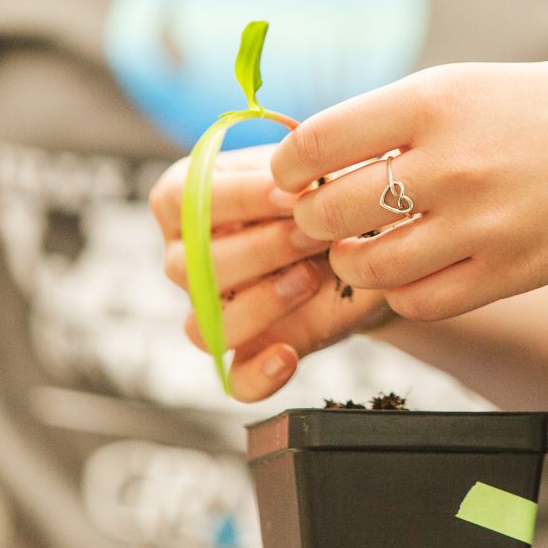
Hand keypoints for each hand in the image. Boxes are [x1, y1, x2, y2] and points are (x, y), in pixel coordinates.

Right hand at [150, 144, 388, 400]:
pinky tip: (288, 355)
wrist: (365, 242)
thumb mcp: (309, 167)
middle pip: (192, 268)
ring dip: (262, 303)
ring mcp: (211, 310)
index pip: (182, 201)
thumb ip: (296, 172)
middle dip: (262, 249)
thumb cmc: (322, 191)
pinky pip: (235, 380)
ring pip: (206, 326)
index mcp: (184, 200)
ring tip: (311, 277)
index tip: (293, 194)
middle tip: (315, 234)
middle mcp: (184, 259)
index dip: (238, 199)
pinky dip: (258, 376)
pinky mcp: (251, 352)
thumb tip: (302, 190)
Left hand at [268, 53, 547, 320]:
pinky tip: (413, 271)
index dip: (289, 168)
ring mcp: (484, 221)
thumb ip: (403, 121)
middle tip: (324, 219)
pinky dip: (404, 292)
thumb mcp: (474, 86)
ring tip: (364, 249)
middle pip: (331, 210)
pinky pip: (423, 301)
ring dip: (353, 263)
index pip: (316, 142)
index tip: (294, 175)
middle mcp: (453, 160)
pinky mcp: (514, 270)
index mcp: (435, 98)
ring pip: (369, 266)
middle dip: (314, 221)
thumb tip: (319, 158)